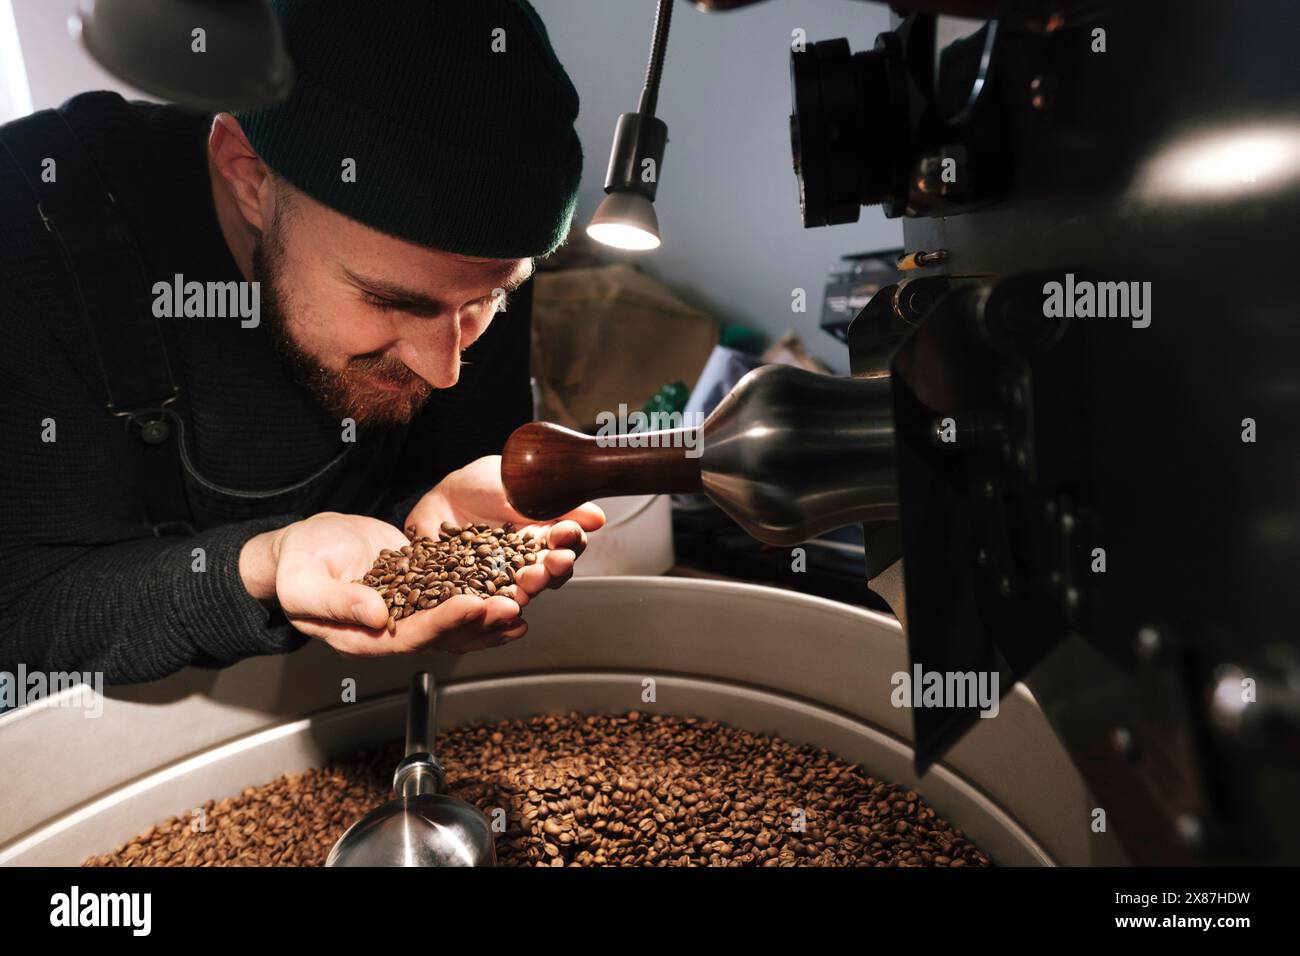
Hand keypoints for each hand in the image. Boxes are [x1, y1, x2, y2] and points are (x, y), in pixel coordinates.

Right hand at [240, 512, 532, 655]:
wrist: (304, 545)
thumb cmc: (295, 562)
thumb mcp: (302, 580)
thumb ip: (336, 602)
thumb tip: (376, 616)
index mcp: (361, 637)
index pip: (409, 636)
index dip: (443, 622)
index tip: (472, 604)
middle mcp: (390, 632)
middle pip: (441, 635)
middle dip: (478, 622)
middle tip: (510, 606)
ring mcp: (408, 614)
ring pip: (455, 623)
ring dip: (488, 618)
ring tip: (520, 607)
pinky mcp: (421, 591)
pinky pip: (456, 599)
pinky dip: (483, 599)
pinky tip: (510, 593)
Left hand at [404, 455, 605, 611]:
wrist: (437, 498)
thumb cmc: (479, 486)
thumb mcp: (520, 484)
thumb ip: (557, 502)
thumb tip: (597, 518)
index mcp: (544, 535)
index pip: (568, 545)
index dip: (572, 541)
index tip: (568, 533)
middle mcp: (528, 561)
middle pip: (550, 573)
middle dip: (555, 568)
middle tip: (556, 560)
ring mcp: (503, 579)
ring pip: (523, 591)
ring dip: (531, 587)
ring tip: (529, 578)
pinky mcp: (475, 592)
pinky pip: (485, 601)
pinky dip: (492, 602)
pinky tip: (495, 598)